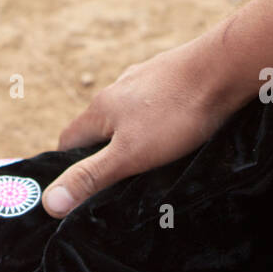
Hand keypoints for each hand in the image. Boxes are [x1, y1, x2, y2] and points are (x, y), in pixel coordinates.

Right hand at [43, 34, 245, 217]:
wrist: (223, 68)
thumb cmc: (175, 114)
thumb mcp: (128, 156)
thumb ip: (90, 177)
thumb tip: (49, 203)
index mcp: (100, 109)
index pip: (67, 141)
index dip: (68, 167)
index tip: (80, 189)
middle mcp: (118, 89)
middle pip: (97, 128)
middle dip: (101, 154)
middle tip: (117, 182)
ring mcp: (145, 80)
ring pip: (127, 115)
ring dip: (130, 137)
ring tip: (148, 161)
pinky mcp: (172, 77)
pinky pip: (154, 105)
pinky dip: (155, 122)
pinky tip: (173, 133)